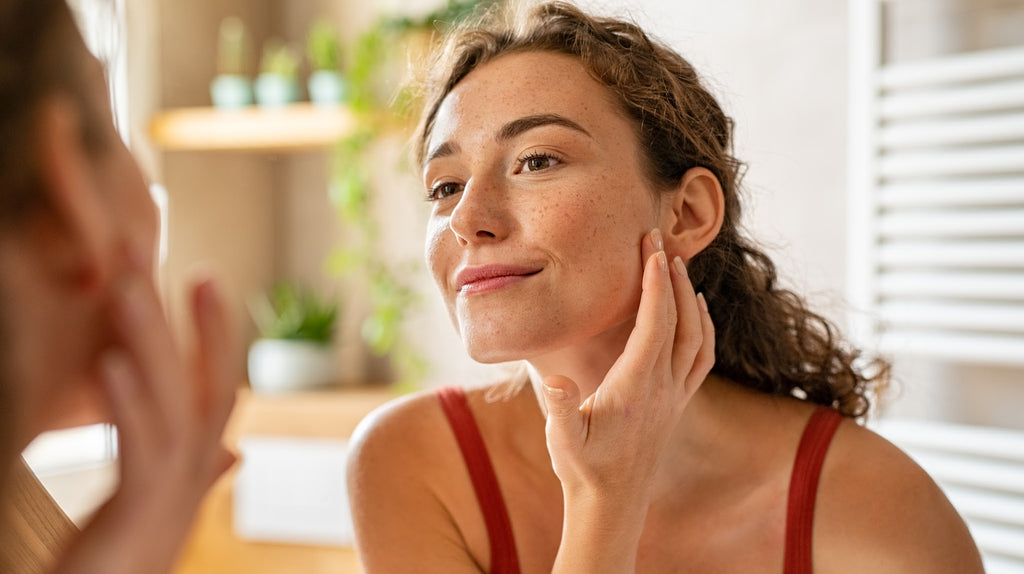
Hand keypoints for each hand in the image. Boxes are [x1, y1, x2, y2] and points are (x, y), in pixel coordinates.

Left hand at [53, 258, 238, 573]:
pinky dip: (128, 403)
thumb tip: (232, 450)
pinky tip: (109, 362)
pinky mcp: (140, 513)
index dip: (214, 331)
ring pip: (172, 403)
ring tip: (126, 285)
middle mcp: (194, 474)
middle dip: (179, 316)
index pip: (214, 385)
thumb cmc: (125, 562)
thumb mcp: (158, 506)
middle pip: (197, 382)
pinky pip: (140, 449)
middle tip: (151, 251)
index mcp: (194, 466)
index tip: (204, 276)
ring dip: (150, 341)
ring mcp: (173, 493)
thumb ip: (197, 472)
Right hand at [542, 227, 714, 505]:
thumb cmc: (583, 469)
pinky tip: (696, 312)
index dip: (654, 283)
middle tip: (658, 240)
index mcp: (637, 386)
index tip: (649, 248)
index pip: (655, 323)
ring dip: (690, 298)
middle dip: (671, 276)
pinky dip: (703, 327)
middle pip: (680, 320)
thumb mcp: (563, 440)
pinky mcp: (677, 404)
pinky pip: (702, 357)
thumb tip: (556, 380)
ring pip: (697, 336)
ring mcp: (675, 396)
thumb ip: (562, 409)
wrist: (612, 504)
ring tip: (676, 267)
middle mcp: (664, 387)